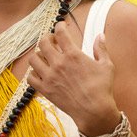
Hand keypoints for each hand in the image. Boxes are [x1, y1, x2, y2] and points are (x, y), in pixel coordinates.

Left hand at [27, 20, 120, 136]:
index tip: (61, 26)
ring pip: (33, 59)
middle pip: (43, 42)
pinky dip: (33, 73)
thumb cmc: (102, 88)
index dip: (60, 26)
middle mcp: (58, 63)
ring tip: (45, 56)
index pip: (61, 33)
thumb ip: (101, 49)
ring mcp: (49, 77)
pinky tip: (40, 73)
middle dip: (47, 38)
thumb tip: (100, 35)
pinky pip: (30, 77)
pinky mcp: (45, 89)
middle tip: (52, 40)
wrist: (94, 111)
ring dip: (38, 55)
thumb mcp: (106, 65)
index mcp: (73, 55)